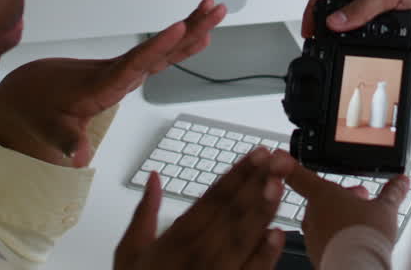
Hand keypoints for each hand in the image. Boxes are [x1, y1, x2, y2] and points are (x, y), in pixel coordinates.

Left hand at [0, 0, 224, 165]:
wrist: (33, 91)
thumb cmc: (42, 108)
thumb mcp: (50, 128)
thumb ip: (67, 141)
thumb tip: (78, 157)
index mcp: (103, 82)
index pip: (135, 62)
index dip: (158, 46)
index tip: (179, 28)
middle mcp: (119, 70)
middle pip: (159, 47)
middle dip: (188, 27)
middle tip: (213, 8)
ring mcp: (126, 69)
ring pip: (164, 48)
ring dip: (191, 28)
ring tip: (214, 9)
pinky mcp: (130, 71)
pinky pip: (160, 55)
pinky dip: (180, 45)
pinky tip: (199, 35)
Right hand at [115, 147, 293, 269]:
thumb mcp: (130, 252)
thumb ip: (144, 212)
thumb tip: (154, 176)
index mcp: (176, 239)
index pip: (213, 198)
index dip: (237, 174)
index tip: (257, 154)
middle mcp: (198, 254)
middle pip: (233, 212)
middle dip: (257, 183)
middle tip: (278, 159)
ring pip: (244, 237)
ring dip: (263, 210)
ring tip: (280, 183)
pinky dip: (265, 255)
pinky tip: (278, 234)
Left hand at [285, 165, 408, 266]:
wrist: (356, 268)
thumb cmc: (365, 236)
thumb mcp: (385, 209)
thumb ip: (392, 193)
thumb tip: (401, 181)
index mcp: (323, 195)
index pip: (299, 175)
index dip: (289, 165)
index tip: (278, 158)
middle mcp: (312, 214)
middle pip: (319, 199)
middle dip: (340, 197)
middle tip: (360, 199)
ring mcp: (312, 235)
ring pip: (321, 219)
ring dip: (337, 216)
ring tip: (359, 221)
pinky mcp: (315, 254)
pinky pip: (323, 239)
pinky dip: (335, 235)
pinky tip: (351, 239)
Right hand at [302, 0, 410, 36]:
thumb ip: (362, 8)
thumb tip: (334, 23)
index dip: (314, 7)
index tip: (310, 29)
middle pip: (343, 4)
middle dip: (331, 22)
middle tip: (325, 43)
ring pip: (362, 16)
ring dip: (354, 30)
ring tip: (346, 46)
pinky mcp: (402, 10)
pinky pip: (381, 24)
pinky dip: (375, 34)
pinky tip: (375, 43)